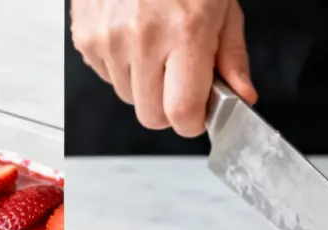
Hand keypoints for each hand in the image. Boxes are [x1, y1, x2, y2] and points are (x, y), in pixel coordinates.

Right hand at [70, 0, 256, 137]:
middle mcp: (144, 37)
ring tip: (153, 41)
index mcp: (186, 31)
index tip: (197, 112)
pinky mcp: (86, 36)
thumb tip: (241, 97)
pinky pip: (106, 75)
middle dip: (167, 106)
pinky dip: (121, 63)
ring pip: (127, 97)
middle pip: (152, 116)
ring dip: (142, 82)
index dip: (191, 120)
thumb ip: (231, 55)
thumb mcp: (222, 2)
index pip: (182, 114)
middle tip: (177, 73)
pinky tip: (131, 32)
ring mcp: (109, 38)